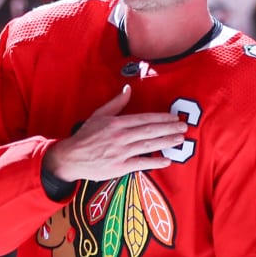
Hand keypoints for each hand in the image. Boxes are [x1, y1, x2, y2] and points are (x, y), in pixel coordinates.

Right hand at [43, 84, 186, 183]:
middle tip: (184, 127)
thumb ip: (116, 103)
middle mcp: (120, 137)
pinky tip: (167, 160)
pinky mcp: (120, 167)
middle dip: (168, 129)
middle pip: (149, 131)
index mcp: (116, 123)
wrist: (72, 157)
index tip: (173, 117)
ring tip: (179, 139)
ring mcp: (121, 152)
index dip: (160, 118)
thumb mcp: (99, 115)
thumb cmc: (86, 136)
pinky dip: (154, 162)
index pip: (143, 119)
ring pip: (148, 146)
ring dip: (166, 142)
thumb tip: (128, 89)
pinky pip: (141, 163)